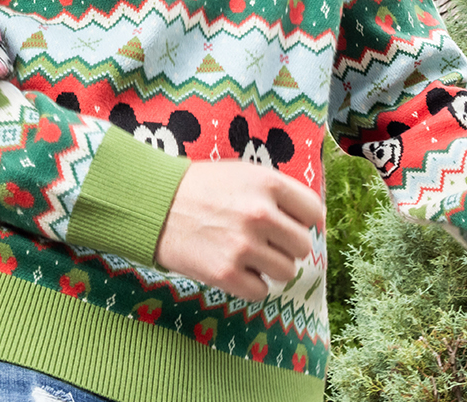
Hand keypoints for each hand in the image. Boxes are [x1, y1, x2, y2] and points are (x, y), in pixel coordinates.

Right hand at [154, 160, 324, 302]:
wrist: (153, 205)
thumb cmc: (200, 188)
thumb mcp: (242, 173)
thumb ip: (277, 193)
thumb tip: (311, 220)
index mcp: (267, 184)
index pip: (313, 212)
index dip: (301, 220)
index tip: (287, 223)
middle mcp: (259, 214)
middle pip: (302, 246)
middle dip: (285, 246)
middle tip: (262, 241)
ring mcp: (243, 245)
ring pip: (287, 271)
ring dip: (270, 267)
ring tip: (247, 255)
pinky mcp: (225, 273)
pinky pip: (262, 292)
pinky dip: (251, 285)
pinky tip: (235, 269)